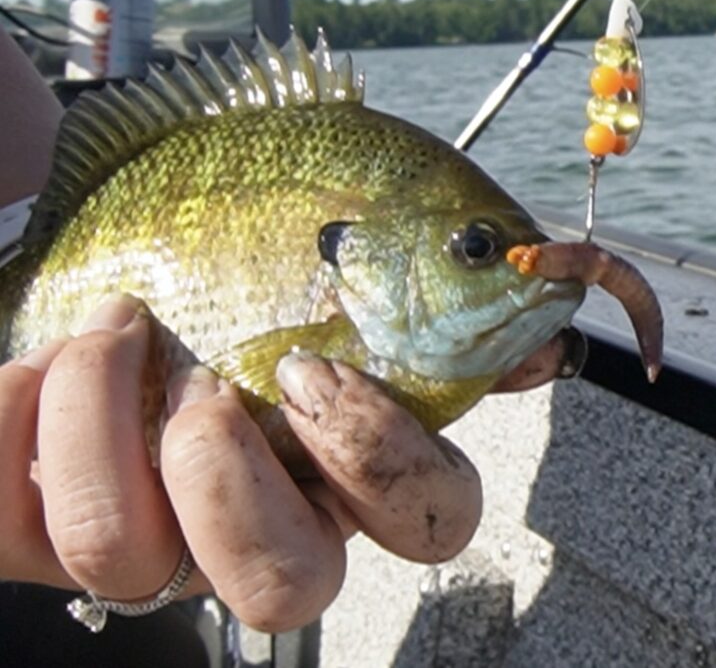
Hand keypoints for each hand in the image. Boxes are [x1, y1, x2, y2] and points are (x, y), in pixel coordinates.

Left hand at [0, 295, 579, 631]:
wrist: (121, 246)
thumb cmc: (249, 253)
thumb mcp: (356, 261)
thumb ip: (445, 308)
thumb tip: (541, 344)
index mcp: (348, 472)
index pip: (425, 525)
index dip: (386, 464)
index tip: (320, 371)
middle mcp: (259, 522)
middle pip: (283, 590)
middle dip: (237, 486)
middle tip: (210, 388)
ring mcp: (148, 534)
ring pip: (127, 555)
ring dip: (111, 419)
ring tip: (118, 326)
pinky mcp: (34, 525)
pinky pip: (10, 516)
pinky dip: (23, 412)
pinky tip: (42, 353)